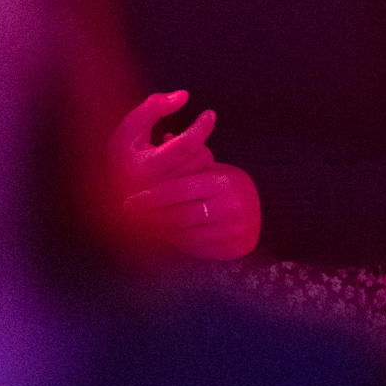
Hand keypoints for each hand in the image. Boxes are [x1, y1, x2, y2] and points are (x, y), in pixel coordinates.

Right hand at [107, 90, 215, 201]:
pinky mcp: (179, 207)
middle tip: (188, 136)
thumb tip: (183, 95)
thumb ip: (153, 107)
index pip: (184, 146)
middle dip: (200, 141)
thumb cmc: (123, 153)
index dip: (200, 127)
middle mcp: (158, 189)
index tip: (210, 114)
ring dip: (200, 155)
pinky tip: (184, 167)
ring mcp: (170, 201)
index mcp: (145, 167)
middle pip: (197, 158)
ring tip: (182, 152)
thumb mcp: (130, 126)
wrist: (113, 188)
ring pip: (203, 172)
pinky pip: (202, 185)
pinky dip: (199, 171)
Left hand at [122, 165, 261, 259]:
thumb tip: (164, 136)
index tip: (129, 201)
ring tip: (143, 228)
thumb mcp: (208, 167)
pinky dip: (178, 244)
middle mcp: (230, 205)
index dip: (151, 196)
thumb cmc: (223, 184)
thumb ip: (186, 158)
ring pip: (185, 234)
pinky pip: (197, 248)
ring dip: (161, 232)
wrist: (256, 209)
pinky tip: (165, 237)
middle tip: (129, 219)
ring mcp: (233, 228)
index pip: (178, 189)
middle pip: (179, 214)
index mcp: (222, 181)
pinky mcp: (233, 247)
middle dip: (152, 217)